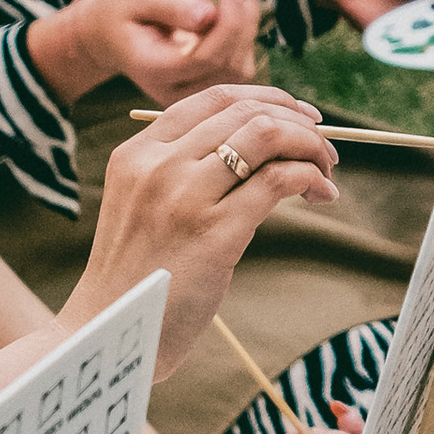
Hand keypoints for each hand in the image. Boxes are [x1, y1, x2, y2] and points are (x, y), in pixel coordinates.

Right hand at [29, 0, 261, 106]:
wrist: (107, 35)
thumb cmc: (120, 12)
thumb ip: (171, 7)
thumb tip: (207, 15)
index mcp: (152, 69)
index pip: (204, 58)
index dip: (230, 24)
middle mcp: (173, 91)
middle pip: (227, 67)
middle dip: (243, 24)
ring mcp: (190, 95)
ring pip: (239, 70)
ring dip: (246, 30)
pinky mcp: (203, 88)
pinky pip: (238, 68)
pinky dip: (243, 38)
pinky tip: (232, 15)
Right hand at [66, 85, 341, 374]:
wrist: (107, 335)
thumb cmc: (137, 277)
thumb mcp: (145, 205)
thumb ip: (188, 171)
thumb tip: (267, 147)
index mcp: (137, 153)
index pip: (214, 98)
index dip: (268, 98)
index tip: (301, 115)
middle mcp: (158, 165)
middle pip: (247, 111)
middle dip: (299, 122)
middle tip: (325, 148)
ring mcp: (184, 196)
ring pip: (267, 135)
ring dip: (311, 146)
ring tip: (326, 171)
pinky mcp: (214, 232)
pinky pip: (279, 180)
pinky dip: (311, 178)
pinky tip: (321, 194)